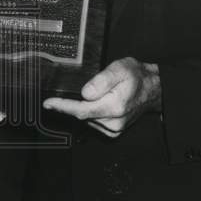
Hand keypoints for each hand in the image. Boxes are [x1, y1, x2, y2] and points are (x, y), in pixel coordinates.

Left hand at [43, 57, 160, 136]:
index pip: (81, 110)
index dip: (62, 107)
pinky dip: (90, 113)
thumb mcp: (119, 69)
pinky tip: (98, 103)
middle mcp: (114, 121)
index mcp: (114, 106)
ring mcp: (114, 128)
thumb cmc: (136, 76)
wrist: (152, 89)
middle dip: (71, 105)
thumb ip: (101, 80)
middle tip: (68, 92)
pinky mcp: (113, 131)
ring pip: (86, 119)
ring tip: (95, 93)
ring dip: (82, 108)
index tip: (48, 104)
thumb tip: (85, 93)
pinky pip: (93, 122)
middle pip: (82, 115)